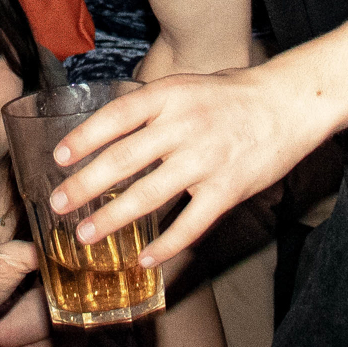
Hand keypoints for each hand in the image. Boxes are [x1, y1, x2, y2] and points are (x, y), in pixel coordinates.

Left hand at [47, 65, 330, 266]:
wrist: (289, 103)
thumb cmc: (231, 96)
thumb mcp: (185, 86)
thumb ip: (148, 108)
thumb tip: (102, 133)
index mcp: (169, 96)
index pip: (116, 117)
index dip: (84, 138)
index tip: (59, 158)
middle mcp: (184, 126)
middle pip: (123, 159)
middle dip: (85, 185)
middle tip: (58, 204)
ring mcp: (206, 159)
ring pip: (149, 196)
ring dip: (112, 218)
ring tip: (86, 234)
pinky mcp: (228, 189)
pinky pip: (191, 224)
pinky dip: (165, 246)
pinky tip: (144, 260)